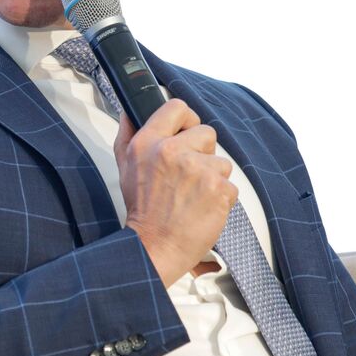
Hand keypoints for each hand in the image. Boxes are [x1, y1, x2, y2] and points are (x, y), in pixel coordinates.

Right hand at [116, 98, 237, 286]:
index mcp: (149, 143)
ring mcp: (199, 170)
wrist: (155, 247)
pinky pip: (230, 185)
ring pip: (221, 161)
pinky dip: (221, 198)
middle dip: (203, 152)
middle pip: (207, 133)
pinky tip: (203, 208)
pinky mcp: (219, 189)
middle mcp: (172, 152)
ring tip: (194, 197)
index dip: (187, 121)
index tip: (187, 133)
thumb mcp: (125, 167)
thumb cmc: (142, 210)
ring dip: (212, 178)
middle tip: (189, 176)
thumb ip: (128, 134)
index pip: (177, 108)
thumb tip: (130, 110)